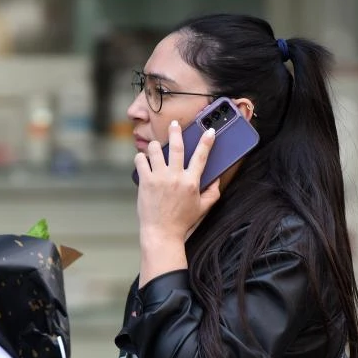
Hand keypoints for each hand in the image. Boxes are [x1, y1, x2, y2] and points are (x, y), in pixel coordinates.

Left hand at [134, 121, 221, 282]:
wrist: (162, 233)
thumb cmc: (182, 222)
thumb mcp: (203, 208)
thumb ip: (212, 193)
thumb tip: (217, 179)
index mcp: (191, 182)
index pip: (201, 156)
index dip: (206, 141)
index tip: (209, 131)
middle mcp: (176, 177)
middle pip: (176, 147)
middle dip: (175, 132)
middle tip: (174, 124)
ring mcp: (159, 178)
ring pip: (155, 150)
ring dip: (155, 146)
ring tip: (155, 148)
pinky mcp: (145, 182)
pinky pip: (141, 161)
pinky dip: (141, 158)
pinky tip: (143, 160)